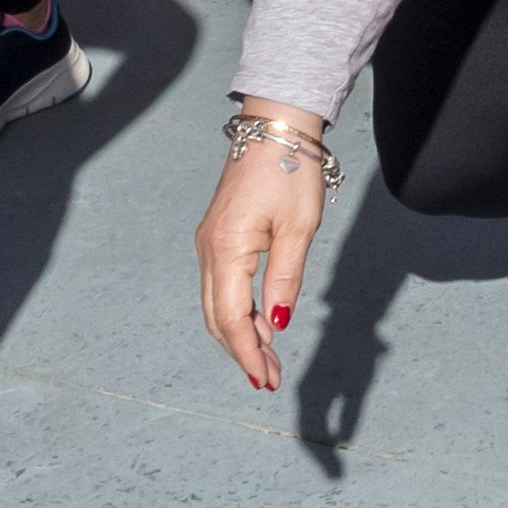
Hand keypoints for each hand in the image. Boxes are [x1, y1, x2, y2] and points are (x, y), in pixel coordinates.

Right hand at [198, 111, 329, 392]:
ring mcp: (209, 243)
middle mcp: (209, 250)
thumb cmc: (290, 172)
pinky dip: (237, 311)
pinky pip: (222, 285)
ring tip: (268, 361)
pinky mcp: (217, 236)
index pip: (232, 318)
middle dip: (243, 352)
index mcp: (227, 249)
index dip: (248, 354)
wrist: (274, 127)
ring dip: (240, 334)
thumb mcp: (298, 229)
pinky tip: (259, 325)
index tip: (265, 381)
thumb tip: (277, 325)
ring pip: (217, 304)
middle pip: (218, 317)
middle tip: (269, 380)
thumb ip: (285, 279)